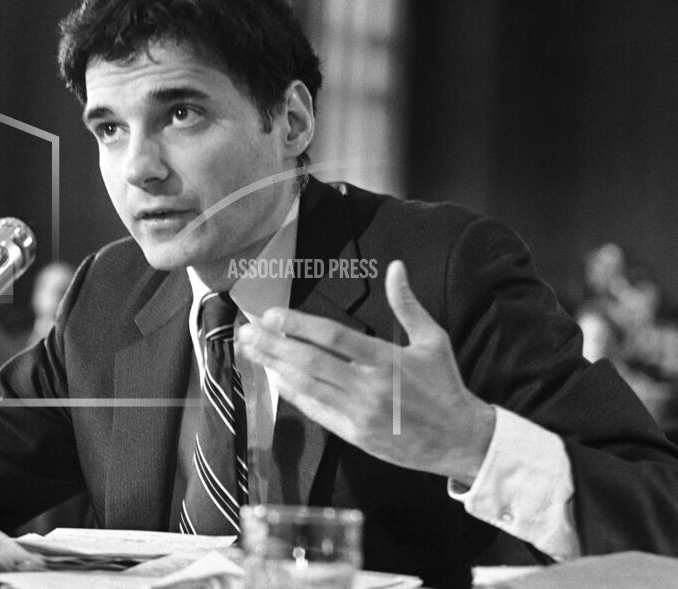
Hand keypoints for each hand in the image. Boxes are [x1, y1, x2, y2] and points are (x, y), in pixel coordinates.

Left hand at [236, 260, 495, 483]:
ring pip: (307, 387)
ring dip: (275, 367)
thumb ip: (407, 305)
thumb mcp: (432, 341)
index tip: (272, 315)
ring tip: (252, 352)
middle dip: (273, 345)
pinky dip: (294, 394)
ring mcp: (360, 413)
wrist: (461, 440)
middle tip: (246, 332)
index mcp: (386, 359)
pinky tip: (277, 379)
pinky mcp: (355, 435)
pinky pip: (317, 411)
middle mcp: (369, 386)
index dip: (298, 325)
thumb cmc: (444, 386)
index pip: (332, 337)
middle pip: (310, 361)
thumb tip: (396, 267)